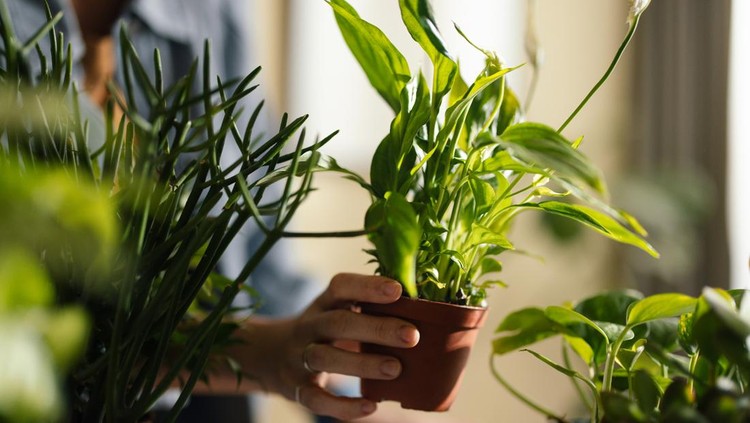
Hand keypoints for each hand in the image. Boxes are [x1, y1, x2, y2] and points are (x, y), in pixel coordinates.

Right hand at [231, 273, 419, 419]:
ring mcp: (299, 357)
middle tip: (412, 335)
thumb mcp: (339, 312)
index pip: (341, 286)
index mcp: (324, 303)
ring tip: (397, 369)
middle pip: (337, 323)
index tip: (399, 290)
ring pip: (325, 358)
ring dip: (362, 364)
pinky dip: (342, 405)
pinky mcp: (296, 388)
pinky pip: (315, 398)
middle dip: (376, 328)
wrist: (271, 356)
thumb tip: (433, 311)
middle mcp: (308, 326)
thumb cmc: (326, 330)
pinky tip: (370, 406)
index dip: (367, 286)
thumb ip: (372, 309)